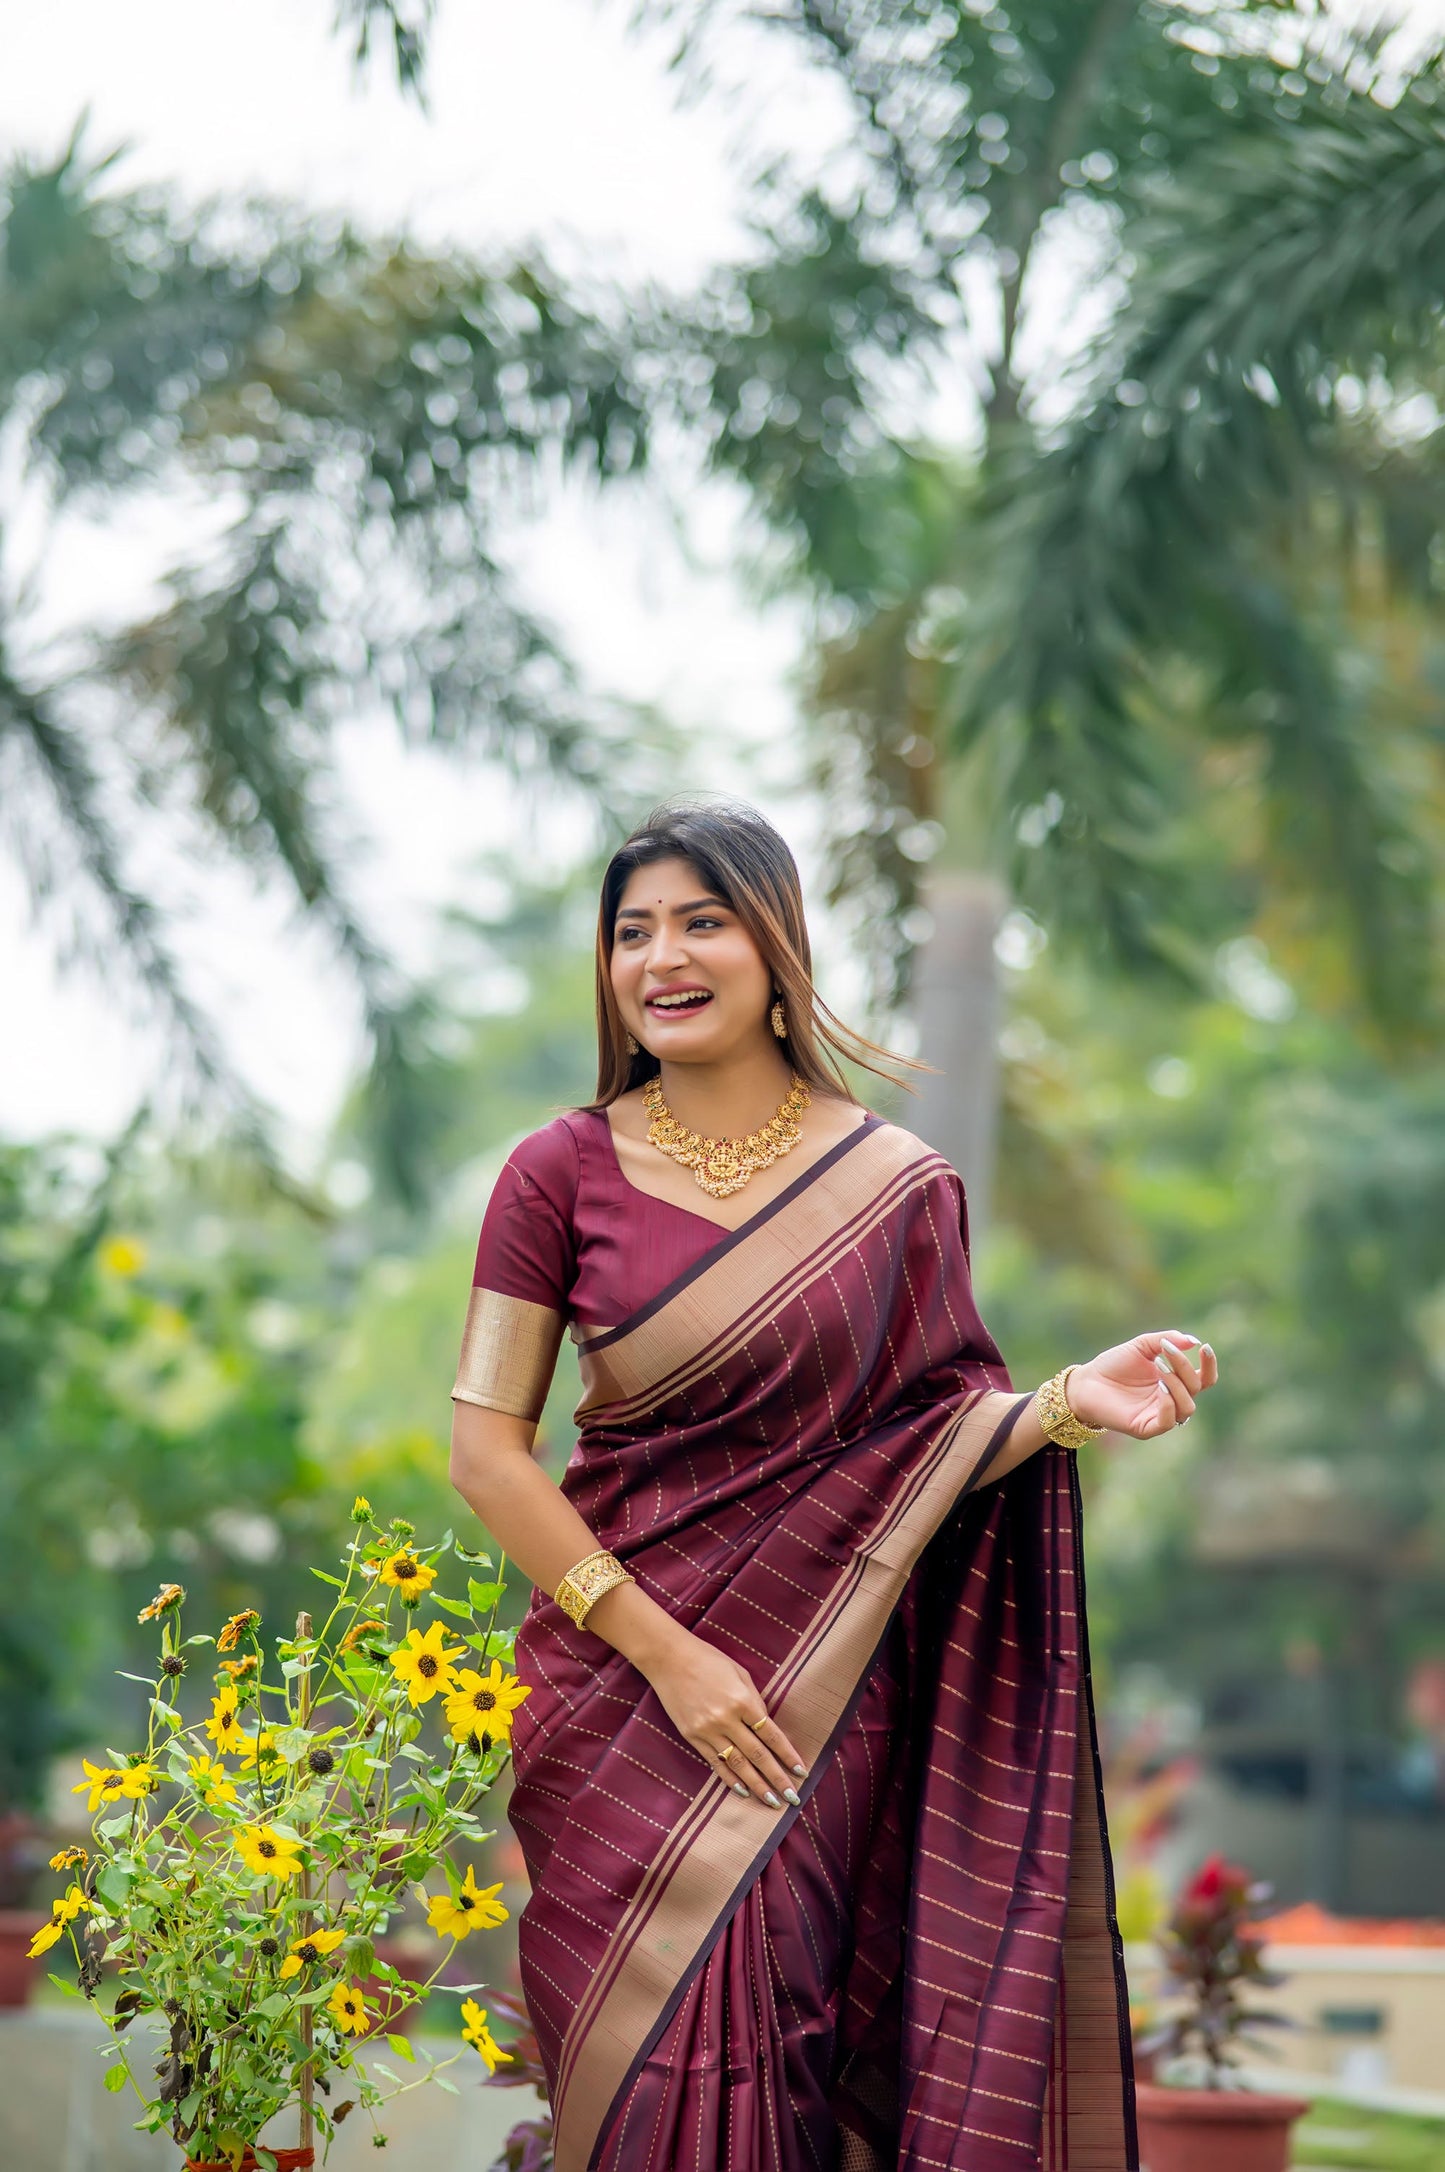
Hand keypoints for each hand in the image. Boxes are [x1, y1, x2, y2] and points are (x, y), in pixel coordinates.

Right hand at [642, 1626, 808, 1811]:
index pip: (771, 1735)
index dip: (788, 1755)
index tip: (801, 1772)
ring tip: (771, 1802)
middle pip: (757, 1755)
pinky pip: (715, 1763)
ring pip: (737, 1765)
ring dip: (756, 1786)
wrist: (669, 1658)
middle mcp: (726, 1719)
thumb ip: (754, 1701)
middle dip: (777, 1778)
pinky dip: (729, 1779)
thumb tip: (765, 1726)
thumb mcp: (740, 1674)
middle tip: (792, 1798)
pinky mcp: (692, 1736)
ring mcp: (707, 1730)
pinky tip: (743, 1791)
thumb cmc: (709, 1660)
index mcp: (742, 1700)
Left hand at [1065, 1330, 1217, 1438]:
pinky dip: (1169, 1404)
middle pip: (1195, 1389)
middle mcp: (1172, 1400)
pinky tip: (1160, 1387)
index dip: (1209, 1365)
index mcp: (1175, 1382)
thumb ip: (1167, 1340)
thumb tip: (1193, 1341)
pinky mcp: (1146, 1427)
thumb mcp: (1142, 1346)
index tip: (1205, 1348)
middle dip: (1184, 1368)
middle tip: (1166, 1352)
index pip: (1203, 1379)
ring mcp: (1160, 1415)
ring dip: (1178, 1386)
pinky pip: (1169, 1422)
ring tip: (1160, 1368)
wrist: (1086, 1381)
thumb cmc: (1114, 1364)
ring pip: (1187, 1408)